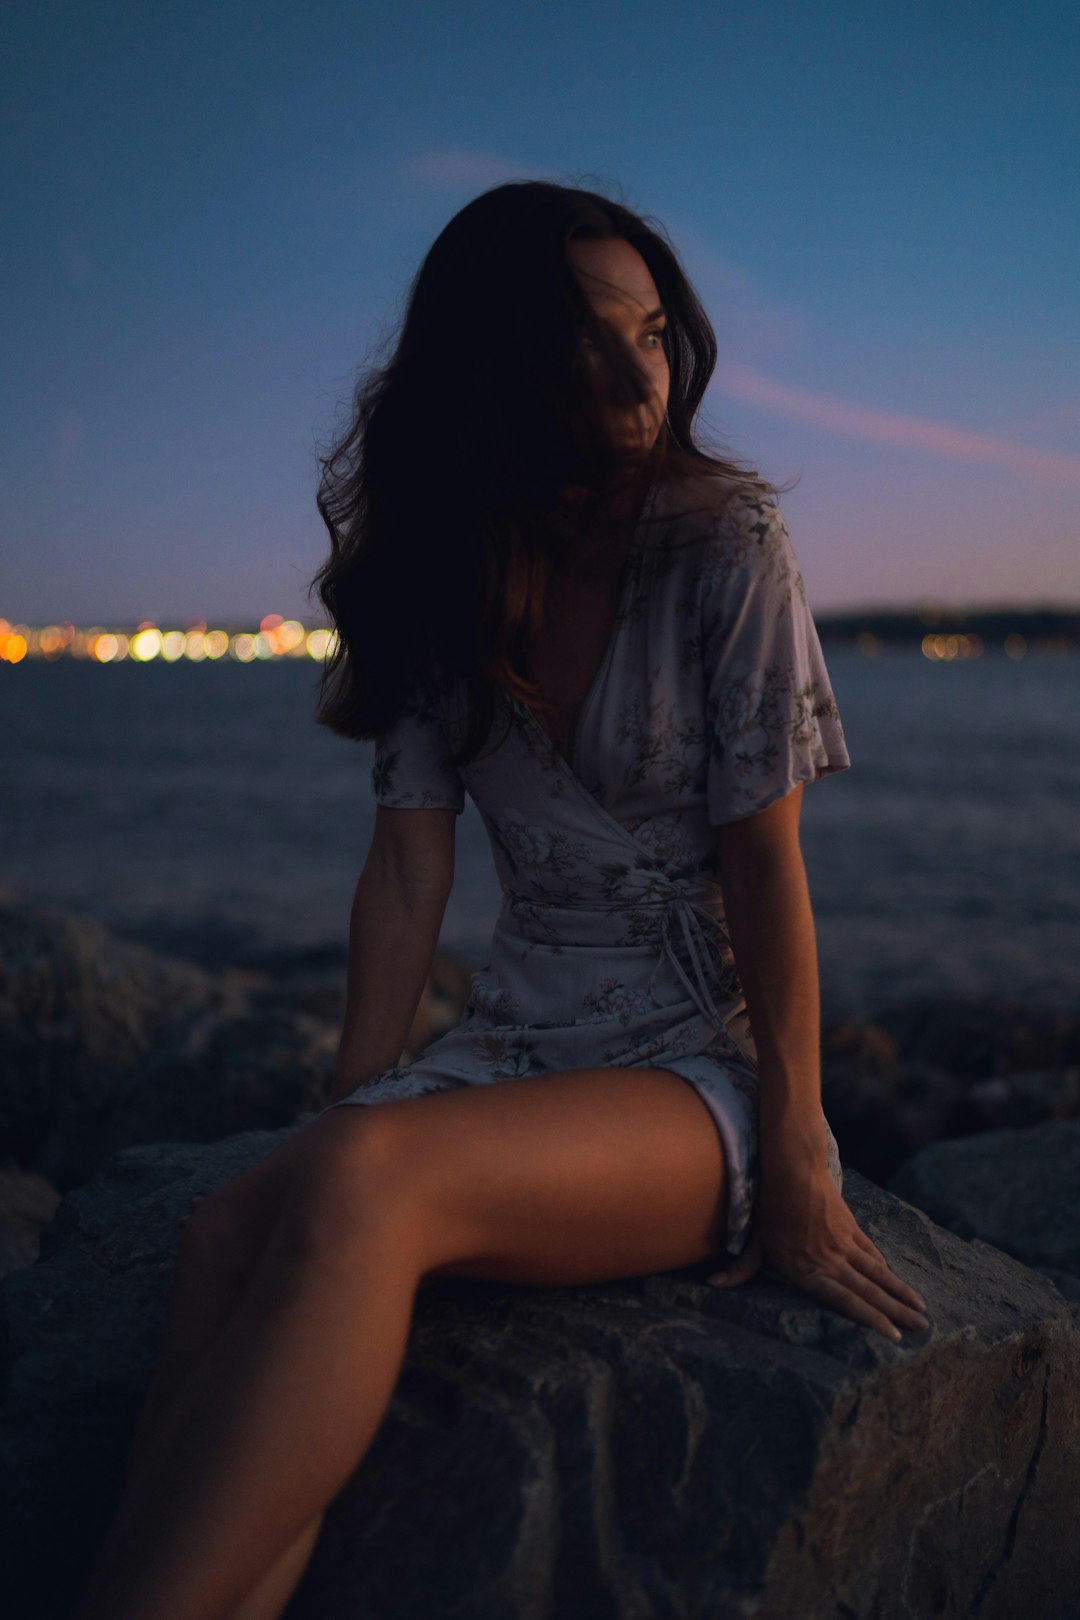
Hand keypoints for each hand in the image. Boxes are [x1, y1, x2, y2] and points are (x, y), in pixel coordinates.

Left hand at [707, 1162, 929, 1342]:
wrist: (791, 1168)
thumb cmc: (767, 1208)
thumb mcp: (753, 1242)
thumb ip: (741, 1268)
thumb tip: (713, 1284)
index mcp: (808, 1270)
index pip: (846, 1301)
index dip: (871, 1319)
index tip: (893, 1335)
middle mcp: (831, 1260)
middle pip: (870, 1290)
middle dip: (897, 1312)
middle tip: (923, 1329)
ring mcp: (844, 1244)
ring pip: (878, 1273)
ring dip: (900, 1292)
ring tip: (921, 1310)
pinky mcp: (850, 1228)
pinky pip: (872, 1252)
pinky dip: (885, 1268)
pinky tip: (896, 1280)